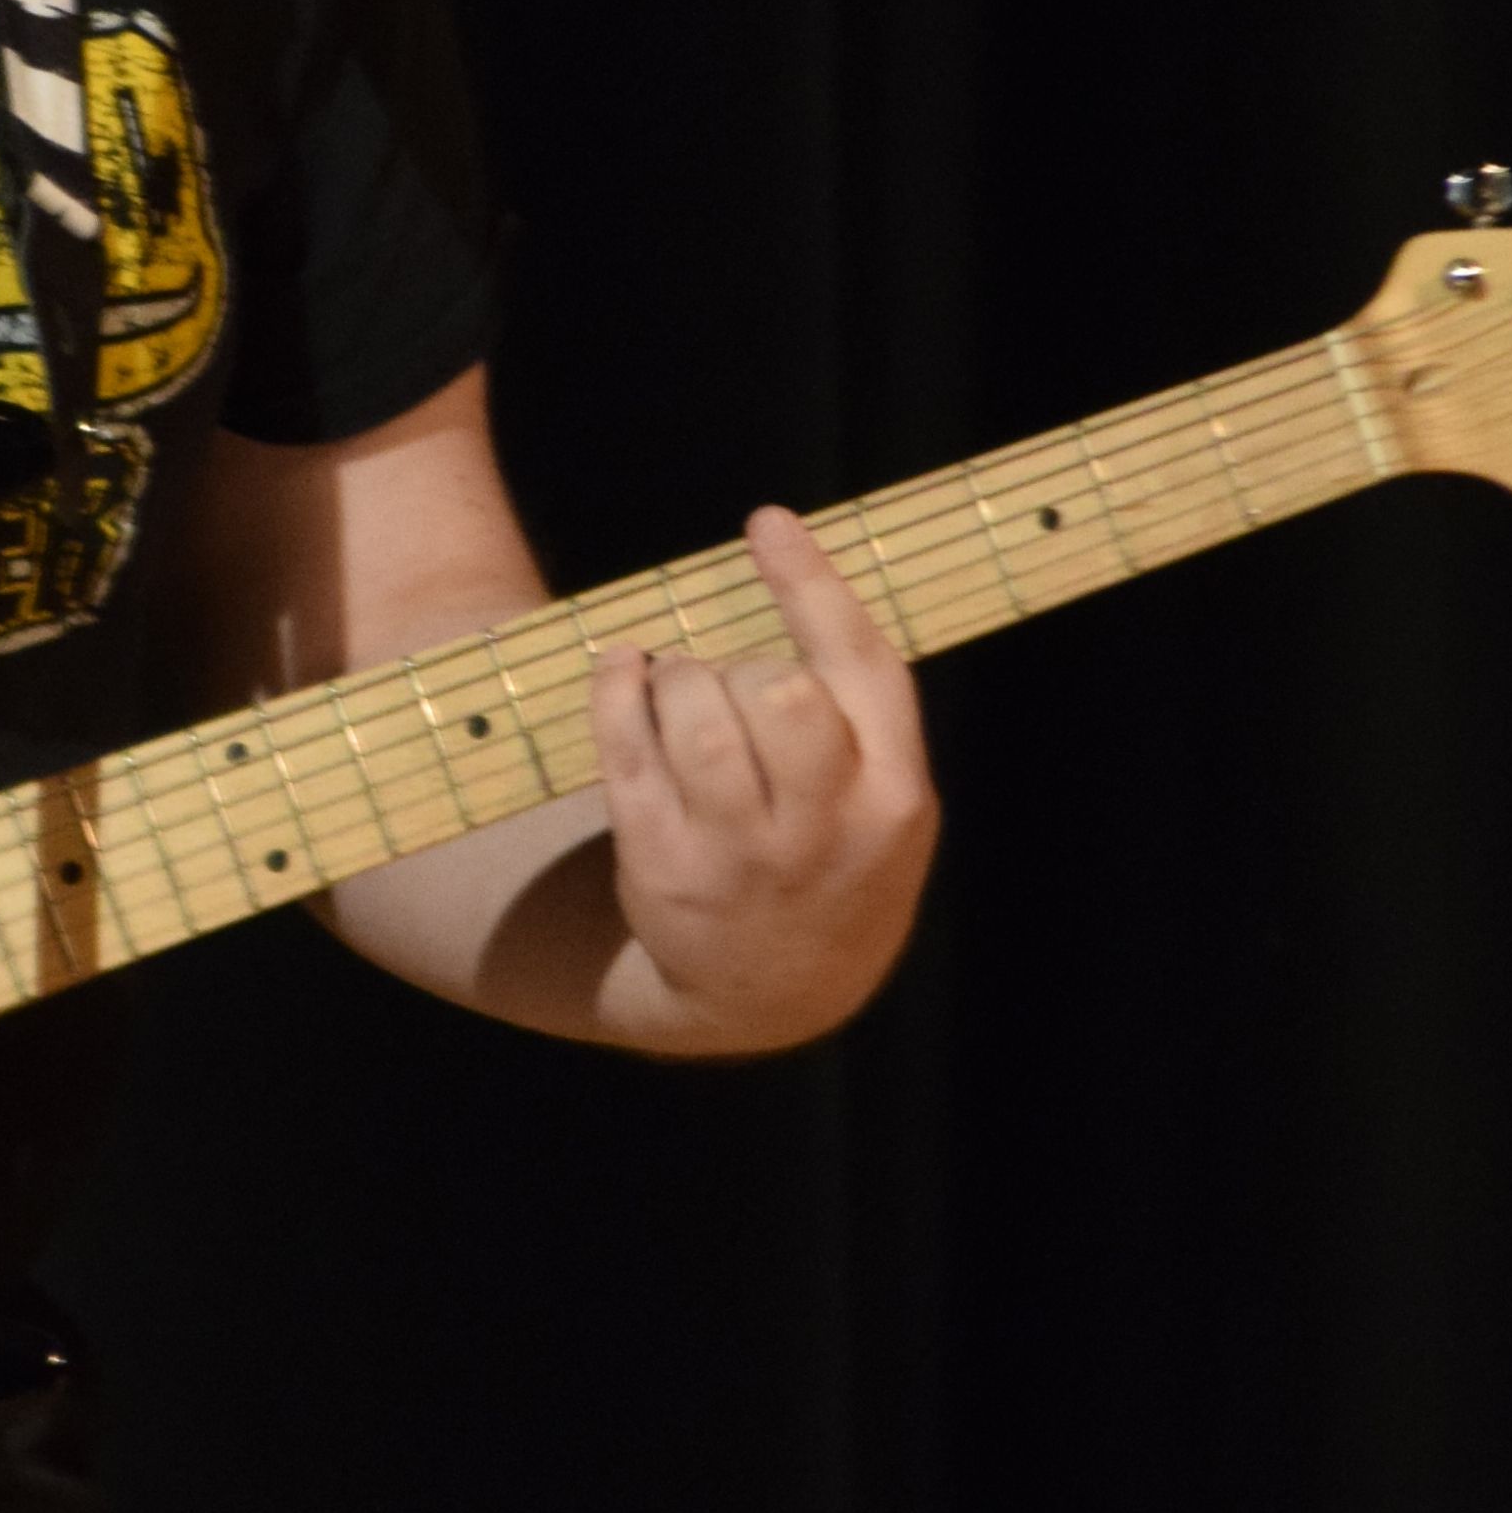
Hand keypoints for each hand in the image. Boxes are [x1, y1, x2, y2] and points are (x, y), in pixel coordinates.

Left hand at [587, 505, 937, 1050]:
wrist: (779, 991)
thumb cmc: (833, 859)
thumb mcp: (883, 801)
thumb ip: (858, 712)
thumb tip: (792, 570)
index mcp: (894, 797)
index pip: (859, 668)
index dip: (811, 584)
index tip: (766, 521)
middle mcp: (822, 828)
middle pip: (778, 692)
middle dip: (742, 662)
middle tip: (728, 679)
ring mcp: (740, 853)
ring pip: (699, 720)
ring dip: (677, 676)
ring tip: (675, 685)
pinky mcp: (664, 866)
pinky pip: (629, 754)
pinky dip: (617, 692)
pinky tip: (621, 670)